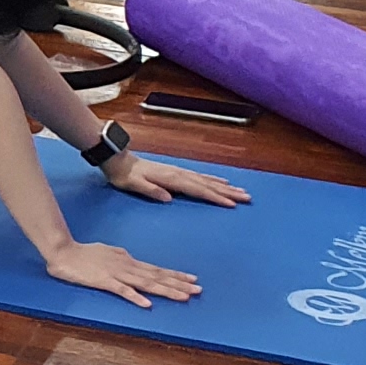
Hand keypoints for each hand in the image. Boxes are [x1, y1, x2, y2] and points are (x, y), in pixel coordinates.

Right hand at [43, 237, 202, 305]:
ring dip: (166, 290)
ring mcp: (117, 274)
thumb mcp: (108, 251)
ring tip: (184, 297)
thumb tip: (131, 258)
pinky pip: (122, 291)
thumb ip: (121, 257)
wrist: (63, 251)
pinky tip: (147, 304)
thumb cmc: (83, 253)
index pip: (157, 270)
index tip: (193, 279)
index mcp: (128, 261)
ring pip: (146, 283)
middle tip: (199, 290)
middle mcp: (128, 266)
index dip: (176, 275)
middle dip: (179, 284)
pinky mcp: (104, 281)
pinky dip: (135, 297)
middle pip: (157, 277)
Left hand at [100, 152, 245, 207]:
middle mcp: (179, 174)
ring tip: (242, 191)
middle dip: (228, 192)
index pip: (197, 190)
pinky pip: (200, 177)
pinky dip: (213, 179)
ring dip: (225, 186)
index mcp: (171, 179)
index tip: (231, 204)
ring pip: (207, 180)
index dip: (215, 197)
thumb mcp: (133, 185)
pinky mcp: (177, 172)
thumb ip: (150, 190)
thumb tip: (167, 198)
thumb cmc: (124, 176)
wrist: (118, 160)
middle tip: (247, 198)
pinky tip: (222, 181)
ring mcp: (179, 172)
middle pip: (208, 184)